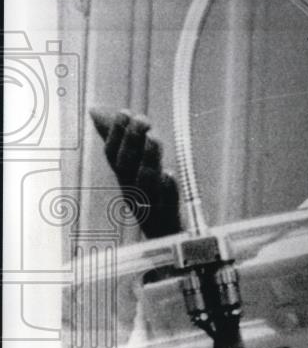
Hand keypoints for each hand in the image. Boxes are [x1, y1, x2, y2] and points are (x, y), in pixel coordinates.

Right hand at [90, 108, 181, 238]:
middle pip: (126, 165)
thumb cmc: (147, 195)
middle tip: (142, 119)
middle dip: (132, 141)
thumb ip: (116, 138)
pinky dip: (167, 189)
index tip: (124, 111)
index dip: (116, 133)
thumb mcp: (131, 167)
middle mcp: (132, 189)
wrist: (165, 237)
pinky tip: (170, 175)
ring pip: (145, 182)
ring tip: (154, 137)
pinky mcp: (168, 216)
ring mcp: (149, 203)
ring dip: (149, 158)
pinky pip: (166, 204)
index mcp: (124, 176)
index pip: (113, 153)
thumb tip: (95, 110)